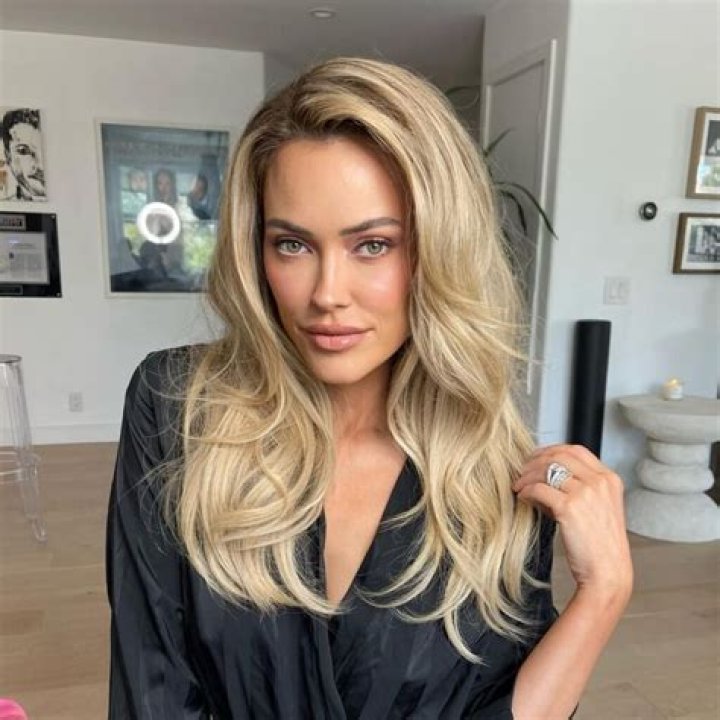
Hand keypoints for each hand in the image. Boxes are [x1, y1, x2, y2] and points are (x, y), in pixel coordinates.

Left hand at [512, 444, 633, 596]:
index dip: (552, 450)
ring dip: (527, 476)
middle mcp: (600, 482)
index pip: (576, 450)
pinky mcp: (569, 507)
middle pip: (559, 455)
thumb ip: (578, 489)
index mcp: (609, 480)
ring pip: (546, 470)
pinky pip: (538, 489)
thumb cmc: (600, 546)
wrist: (607, 573)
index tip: (536, 457)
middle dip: (535, 460)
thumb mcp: (597, 508)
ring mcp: (586, 493)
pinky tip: (523, 497)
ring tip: (518, 485)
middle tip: (521, 470)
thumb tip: (544, 477)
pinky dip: (526, 491)